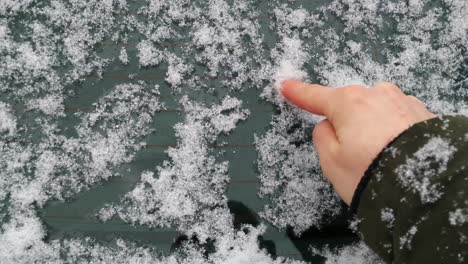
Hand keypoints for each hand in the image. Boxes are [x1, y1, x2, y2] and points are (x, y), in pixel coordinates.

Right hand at [281, 81, 436, 204]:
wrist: (426, 185)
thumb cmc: (370, 173)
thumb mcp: (331, 161)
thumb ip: (322, 136)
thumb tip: (331, 124)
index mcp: (348, 102)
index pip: (316, 96)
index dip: (299, 93)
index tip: (285, 86)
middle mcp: (376, 93)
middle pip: (350, 105)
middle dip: (345, 122)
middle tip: (353, 155)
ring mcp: (402, 101)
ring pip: (375, 111)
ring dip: (371, 126)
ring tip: (380, 156)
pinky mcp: (423, 113)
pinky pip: (397, 119)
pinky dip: (393, 131)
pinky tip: (398, 151)